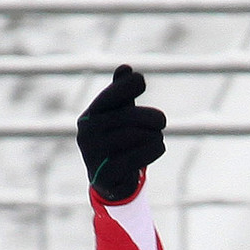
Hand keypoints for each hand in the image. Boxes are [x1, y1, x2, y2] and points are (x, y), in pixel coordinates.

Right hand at [76, 64, 165, 201]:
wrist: (109, 181)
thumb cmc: (117, 141)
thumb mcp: (118, 116)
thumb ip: (121, 93)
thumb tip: (126, 68)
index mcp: (90, 116)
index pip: (110, 96)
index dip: (127, 85)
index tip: (141, 82)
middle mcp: (87, 134)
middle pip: (128, 118)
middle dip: (150, 117)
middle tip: (162, 121)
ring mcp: (94, 156)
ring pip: (135, 137)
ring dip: (154, 136)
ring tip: (158, 137)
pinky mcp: (106, 176)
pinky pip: (136, 159)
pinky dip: (152, 151)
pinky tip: (159, 147)